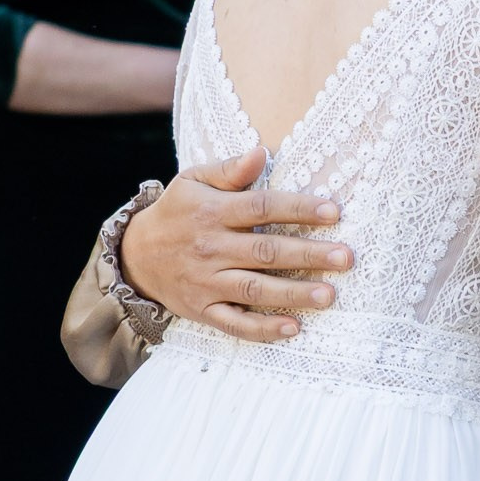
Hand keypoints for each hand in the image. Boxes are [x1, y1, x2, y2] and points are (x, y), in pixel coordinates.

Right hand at [119, 149, 349, 343]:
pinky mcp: (204, 309)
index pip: (261, 207)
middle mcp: (211, 248)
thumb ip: (229, 169)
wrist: (135, 255)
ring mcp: (207, 282)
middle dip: (308, 255)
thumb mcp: (193, 181)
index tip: (333, 213)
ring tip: (329, 295)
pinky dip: (264, 329)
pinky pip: (236, 323)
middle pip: (266, 251)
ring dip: (294, 293)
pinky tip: (294, 328)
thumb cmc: (176, 213)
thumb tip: (261, 151)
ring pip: (256, 289)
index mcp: (213, 212)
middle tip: (345, 257)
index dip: (298, 209)